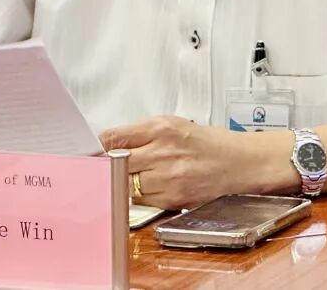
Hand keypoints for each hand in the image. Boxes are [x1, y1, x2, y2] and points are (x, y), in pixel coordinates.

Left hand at [100, 115, 267, 209]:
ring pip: (125, 185)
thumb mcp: (173, 125)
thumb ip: (140, 133)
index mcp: (160, 128)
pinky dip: (139, 197)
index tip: (86, 151)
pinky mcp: (173, 199)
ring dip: (122, 183)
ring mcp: (168, 177)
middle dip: (105, 166)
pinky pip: (141, 201)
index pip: (112, 137)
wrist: (240, 163)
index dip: (96, 147)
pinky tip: (149, 188)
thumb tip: (108, 142)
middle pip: (114, 163)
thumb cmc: (208, 143)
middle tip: (98, 168)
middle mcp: (162, 152)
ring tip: (131, 177)